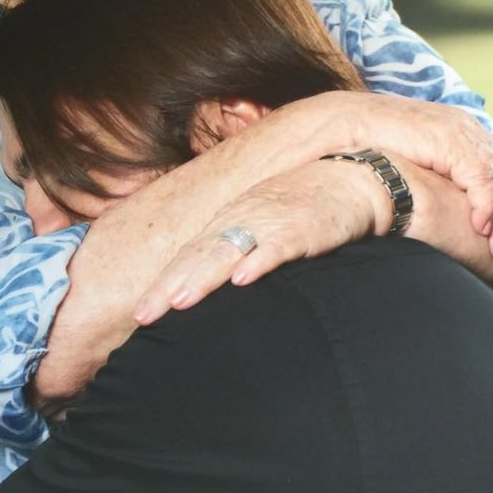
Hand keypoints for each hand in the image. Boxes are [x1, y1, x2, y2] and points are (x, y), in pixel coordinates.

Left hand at [134, 158, 389, 324]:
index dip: (164, 283)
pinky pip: (278, 245)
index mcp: (230, 222)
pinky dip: (259, 260)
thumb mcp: (260, 225)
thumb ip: (236, 252)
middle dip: (170, 285)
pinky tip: (242, 279)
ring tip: (179, 301)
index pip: (189, 255)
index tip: (142, 314)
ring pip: (229, 249)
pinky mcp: (302, 227)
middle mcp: (242, 219)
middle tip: (145, 315)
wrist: (350, 177)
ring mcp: (271, 221)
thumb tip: (209, 289)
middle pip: (199, 255)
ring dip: (203, 275)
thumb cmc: (302, 207)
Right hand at [313, 91, 492, 258]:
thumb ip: (444, 172)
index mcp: (467, 131)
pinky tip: (480, 227)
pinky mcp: (451, 143)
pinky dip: (488, 207)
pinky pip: (484, 180)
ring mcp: (463, 134)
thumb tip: (459, 203)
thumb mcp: (421, 158)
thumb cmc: (377, 146)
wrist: (350, 123)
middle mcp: (471, 129)